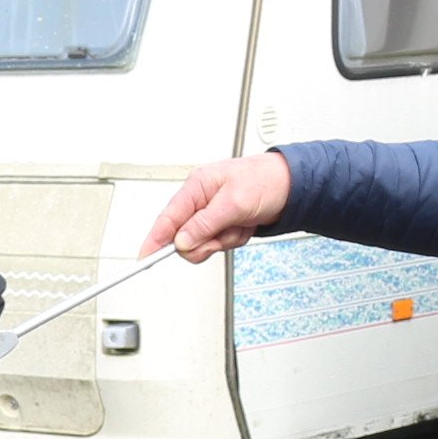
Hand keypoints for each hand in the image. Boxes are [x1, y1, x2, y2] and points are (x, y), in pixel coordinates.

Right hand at [140, 153, 292, 260]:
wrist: (293, 185)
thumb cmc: (266, 181)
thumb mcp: (234, 202)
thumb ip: (204, 224)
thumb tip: (181, 241)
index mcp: (196, 187)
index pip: (167, 218)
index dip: (154, 240)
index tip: (144, 258)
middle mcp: (200, 201)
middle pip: (184, 237)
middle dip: (206, 242)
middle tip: (223, 235)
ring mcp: (212, 214)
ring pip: (203, 243)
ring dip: (224, 240)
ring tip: (240, 224)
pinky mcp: (223, 224)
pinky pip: (220, 243)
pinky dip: (234, 239)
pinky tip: (244, 226)